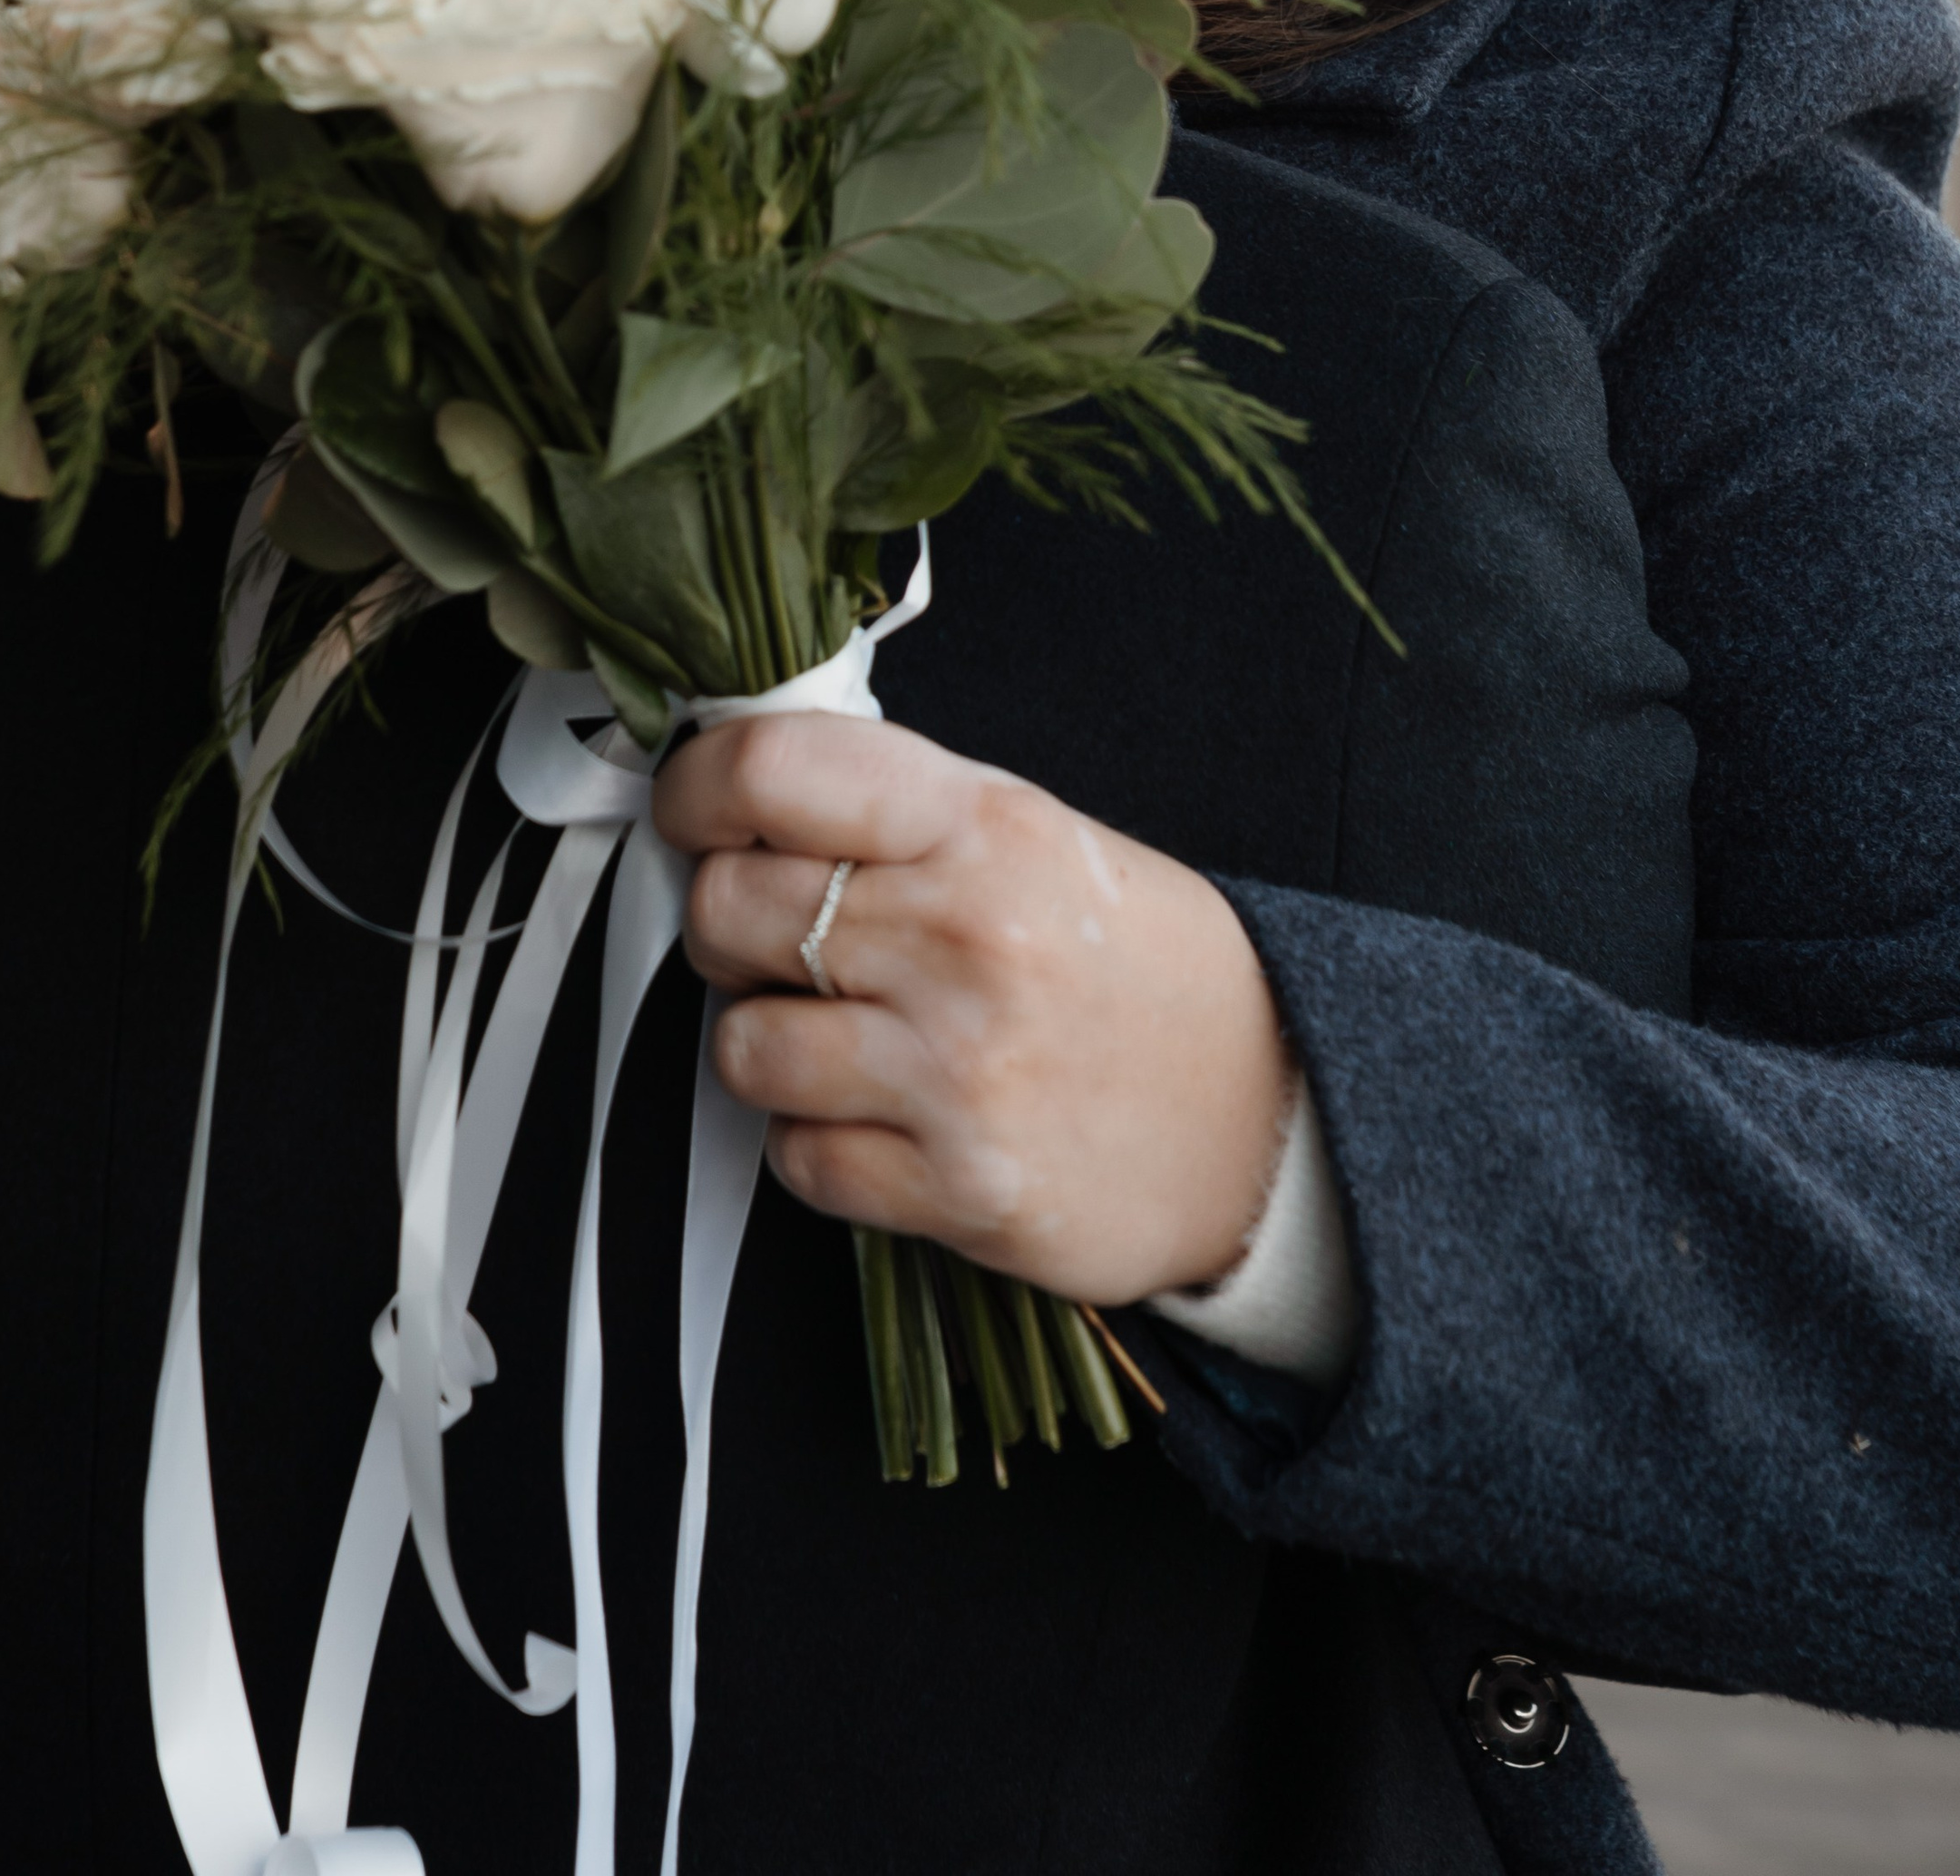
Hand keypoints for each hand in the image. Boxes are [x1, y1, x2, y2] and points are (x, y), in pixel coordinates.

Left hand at [653, 714, 1291, 1307]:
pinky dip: (815, 1141)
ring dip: (767, 1041)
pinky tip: (879, 1114)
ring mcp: (956, 1070)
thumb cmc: (1137, 963)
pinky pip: (796, 1157)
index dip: (697, 787)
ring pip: (742, 1044)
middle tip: (781, 936)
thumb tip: (738, 791)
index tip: (692, 809)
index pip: (772, 772)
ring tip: (837, 1033)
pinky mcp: (956, 1188)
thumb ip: (894, 809)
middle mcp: (963, 937)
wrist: (1268, 1115)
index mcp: (984, 823)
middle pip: (731, 909)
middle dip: (730, 924)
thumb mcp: (1034, 833)